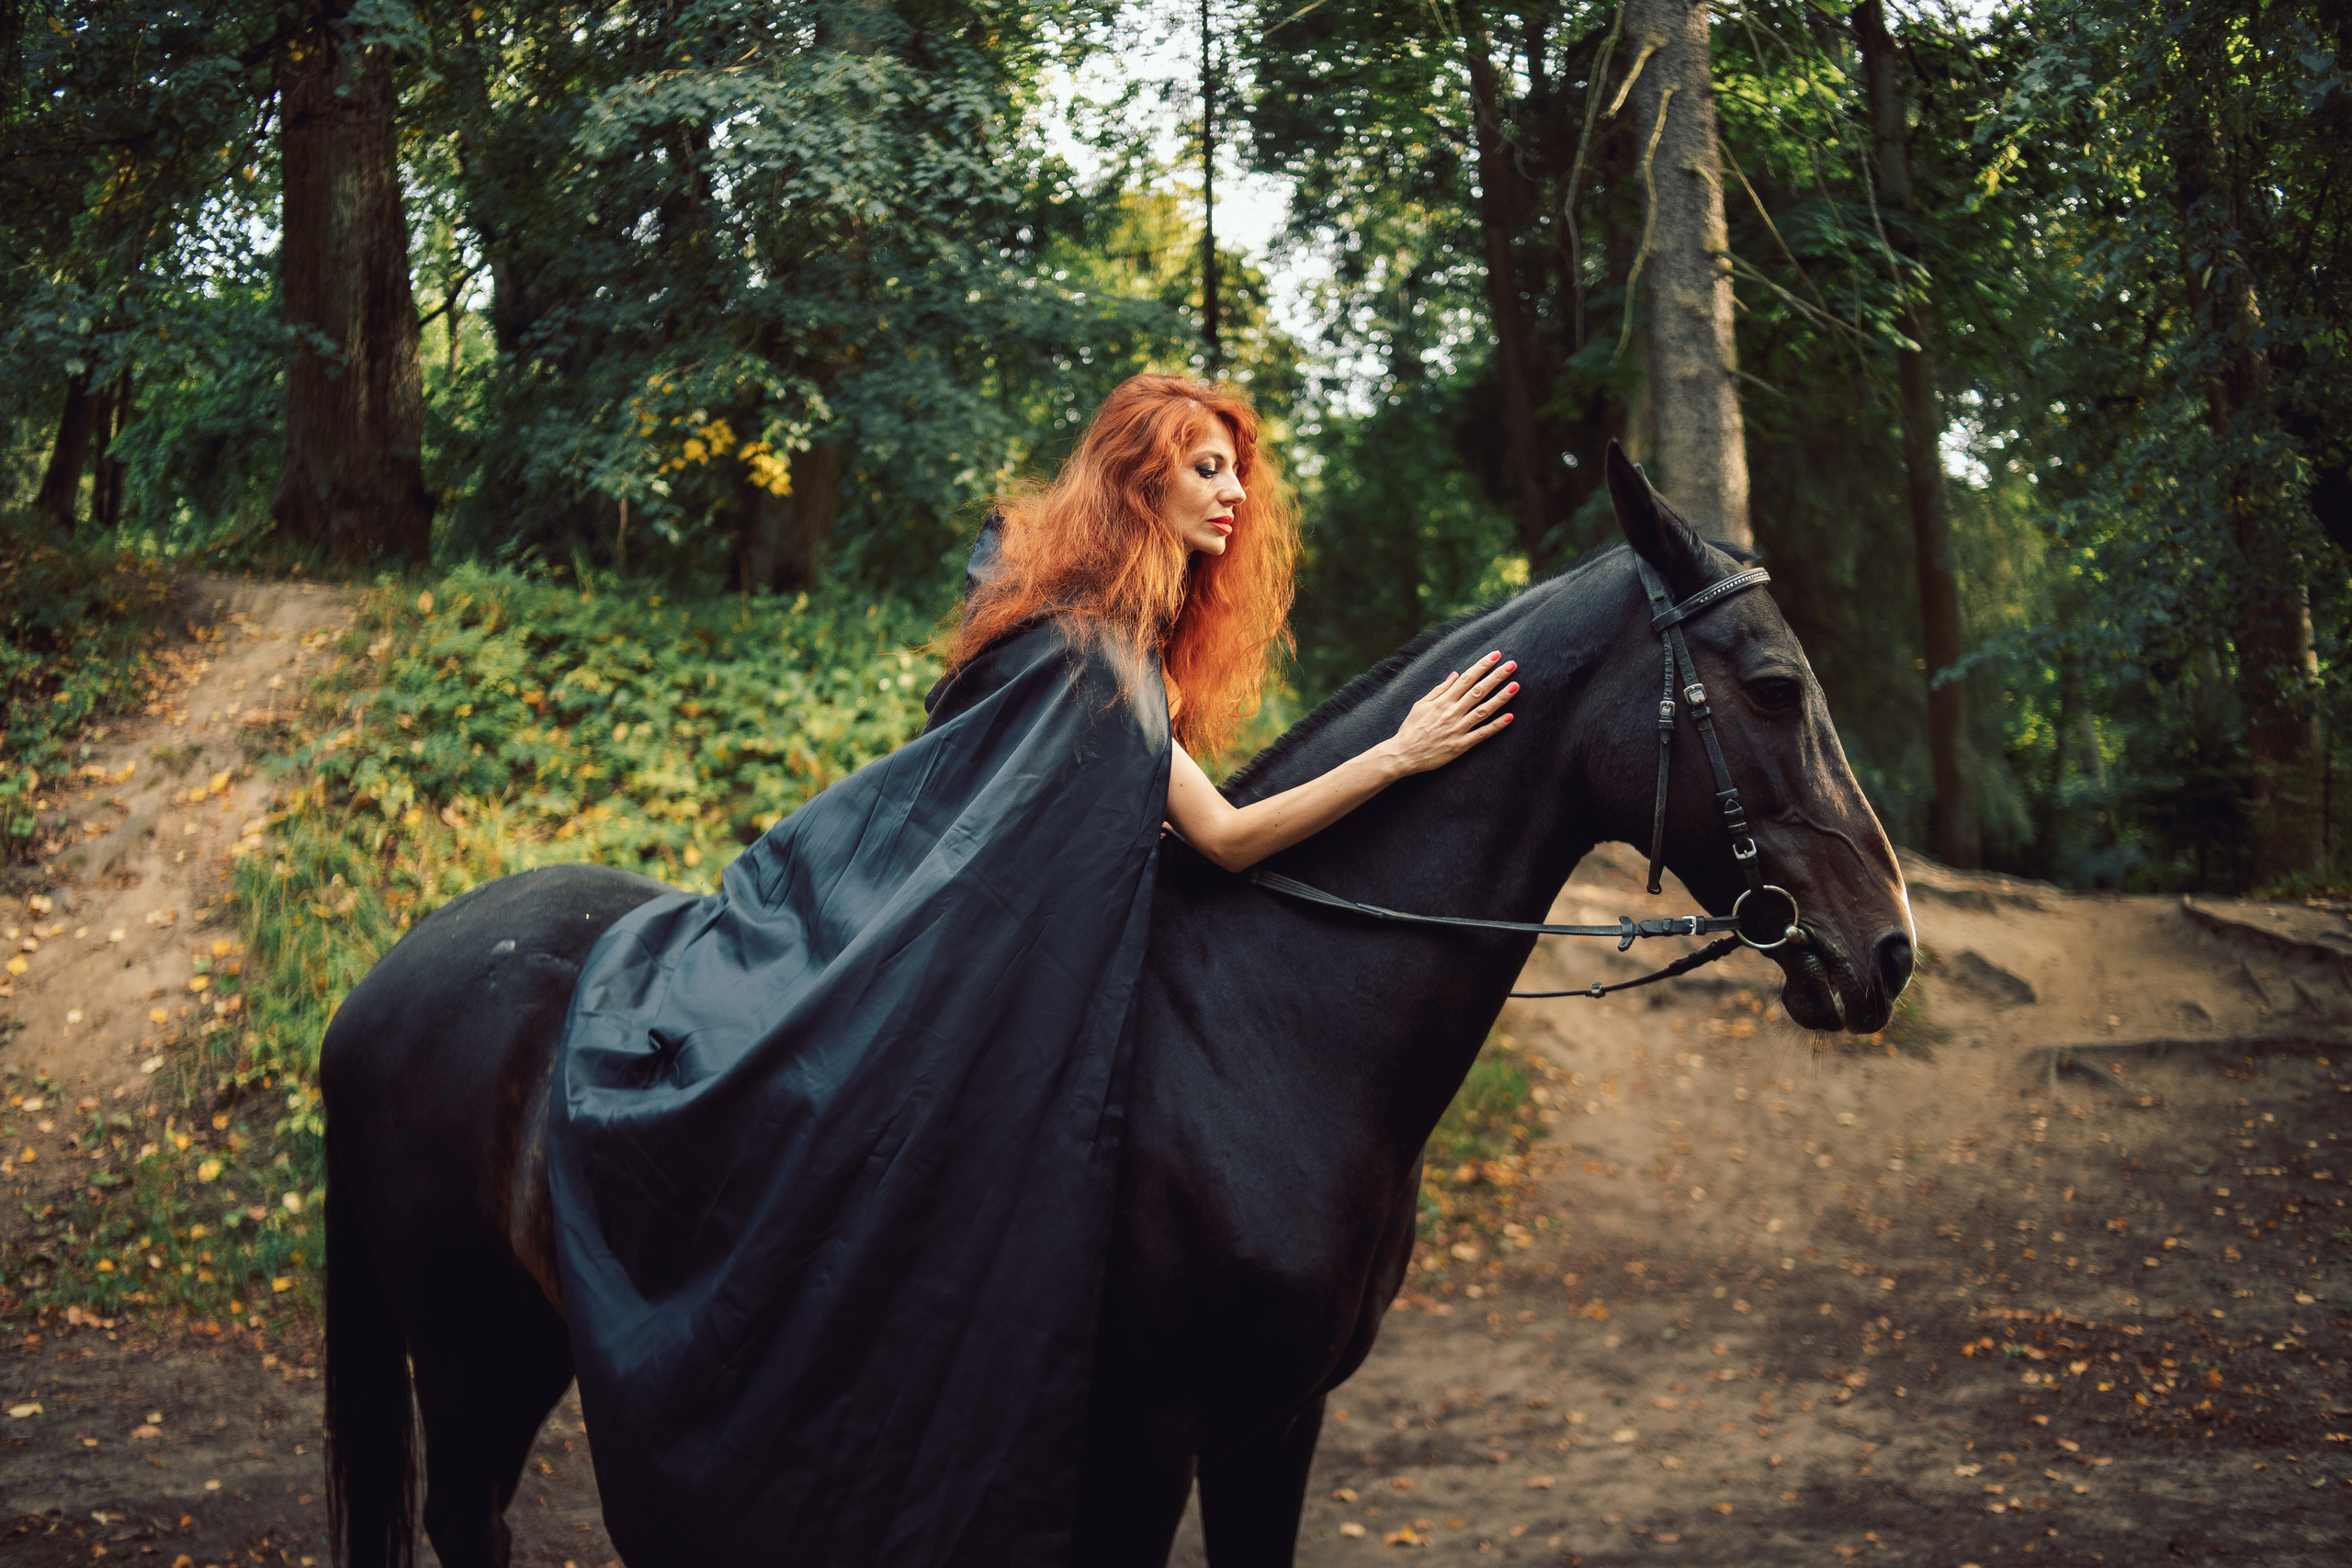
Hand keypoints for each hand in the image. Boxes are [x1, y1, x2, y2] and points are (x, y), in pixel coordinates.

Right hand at [1379, 652, 1517, 776]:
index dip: (1482, 666)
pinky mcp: (1460, 745)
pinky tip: (1510, 717)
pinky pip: (1481, 734)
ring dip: (1501, 697)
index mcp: (1443, 701)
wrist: (1404, 754)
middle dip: (1496, 677)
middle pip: (1478, 691)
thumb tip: (1455, 674)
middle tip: (1512, 665)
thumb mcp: (1421, 705)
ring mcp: (1458, 729)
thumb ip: (1439, 690)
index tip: (1495, 656)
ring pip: (1483, 710)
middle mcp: (1452, 712)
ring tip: (1516, 686)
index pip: (1466, 679)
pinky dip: (1496, 725)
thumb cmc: (1411, 729)